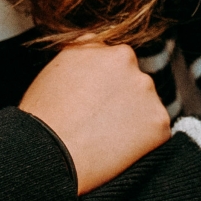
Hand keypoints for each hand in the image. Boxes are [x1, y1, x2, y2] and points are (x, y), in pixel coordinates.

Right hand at [18, 42, 169, 194]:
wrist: (51, 155)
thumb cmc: (42, 122)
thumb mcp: (50, 75)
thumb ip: (77, 65)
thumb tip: (88, 75)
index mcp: (95, 45)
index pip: (109, 59)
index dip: (103, 83)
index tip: (95, 100)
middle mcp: (124, 58)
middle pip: (130, 79)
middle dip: (121, 98)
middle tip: (100, 122)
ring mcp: (145, 88)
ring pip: (145, 103)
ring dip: (133, 118)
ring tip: (106, 139)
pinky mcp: (158, 119)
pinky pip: (155, 130)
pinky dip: (144, 142)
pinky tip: (118, 150)